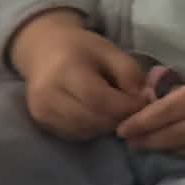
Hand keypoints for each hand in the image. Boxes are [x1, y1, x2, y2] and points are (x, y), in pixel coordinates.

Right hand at [10, 10, 148, 141]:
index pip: (99, 99)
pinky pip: (75, 135)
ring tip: (116, 110)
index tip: (143, 104)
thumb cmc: (80, 49)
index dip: (125, 106)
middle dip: (119, 118)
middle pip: (92, 119)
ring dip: (107, 126)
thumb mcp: (110, 51)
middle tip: (133, 110)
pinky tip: (99, 115)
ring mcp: (41, 112)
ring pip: (85, 131)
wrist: (43, 50)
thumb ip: (129, 73)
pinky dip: (93, 129)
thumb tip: (142, 101)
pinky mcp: (41, 123)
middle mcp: (47, 95)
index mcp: (65, 70)